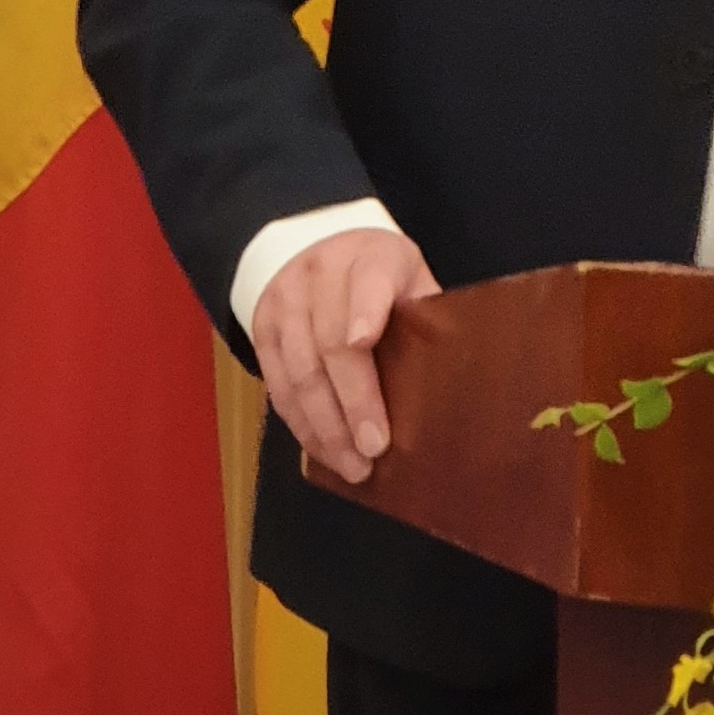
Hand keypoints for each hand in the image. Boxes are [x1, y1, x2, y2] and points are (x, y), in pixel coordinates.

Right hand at [249, 225, 439, 484]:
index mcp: (371, 256)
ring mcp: (285, 301)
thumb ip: (426, 318)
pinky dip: (302, 425)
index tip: (365, 343)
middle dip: (352, 401)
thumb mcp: (412, 280)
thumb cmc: (384, 278)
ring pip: (299, 371)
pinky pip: (278, 386)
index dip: (365, 311)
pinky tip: (325, 451)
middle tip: (374, 448)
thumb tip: (452, 389)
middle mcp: (321, 273)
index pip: (368, 281)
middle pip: (329, 342)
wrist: (322, 248)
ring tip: (353, 466)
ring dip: (325, 427)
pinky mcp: (262, 330)